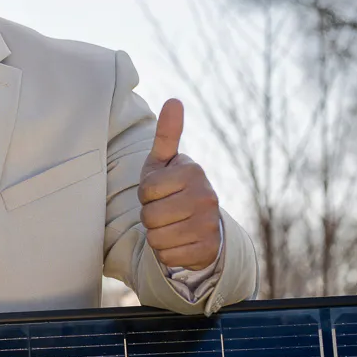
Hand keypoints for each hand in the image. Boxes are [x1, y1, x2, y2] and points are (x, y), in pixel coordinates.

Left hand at [139, 99, 222, 271]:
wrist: (199, 225)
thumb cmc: (172, 189)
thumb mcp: (163, 163)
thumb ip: (167, 134)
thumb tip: (174, 100)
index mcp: (193, 171)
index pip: (146, 190)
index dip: (146, 194)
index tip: (160, 191)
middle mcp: (207, 196)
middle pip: (149, 215)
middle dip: (149, 216)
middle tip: (165, 211)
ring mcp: (210, 224)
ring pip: (156, 238)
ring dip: (157, 235)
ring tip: (172, 226)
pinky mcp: (208, 250)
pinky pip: (168, 256)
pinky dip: (168, 253)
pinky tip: (180, 242)